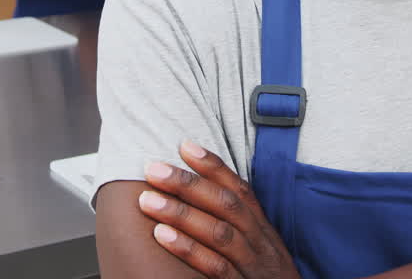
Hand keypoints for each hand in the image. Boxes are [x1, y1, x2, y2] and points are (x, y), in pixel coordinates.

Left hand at [139, 140, 298, 278]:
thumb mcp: (259, 250)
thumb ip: (237, 226)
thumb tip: (201, 194)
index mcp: (263, 230)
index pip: (240, 190)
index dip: (213, 166)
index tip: (184, 145)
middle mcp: (261, 244)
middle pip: (227, 205)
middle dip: (189, 183)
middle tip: (154, 168)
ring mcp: (253, 267)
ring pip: (219, 233)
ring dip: (181, 213)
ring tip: (148, 199)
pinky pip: (215, 268)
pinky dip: (188, 250)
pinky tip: (161, 236)